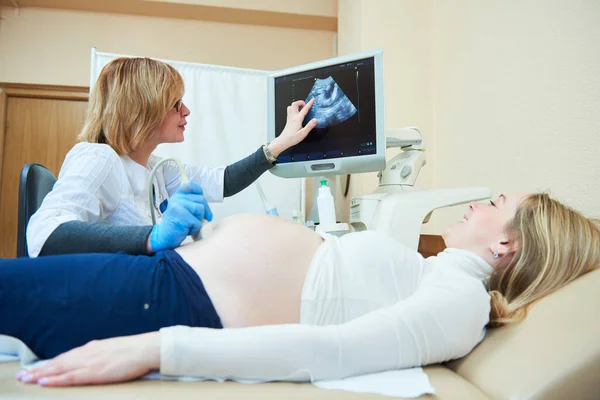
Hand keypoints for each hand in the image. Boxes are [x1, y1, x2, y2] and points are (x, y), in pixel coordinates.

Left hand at [16, 333, 159, 386]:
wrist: (145, 348)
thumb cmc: (134, 350)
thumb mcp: (113, 349)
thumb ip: (101, 354)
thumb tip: (94, 358)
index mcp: (92, 348)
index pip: (66, 357)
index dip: (50, 364)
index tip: (36, 369)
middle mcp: (87, 353)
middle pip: (58, 362)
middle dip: (39, 370)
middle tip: (21, 375)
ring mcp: (89, 362)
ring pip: (59, 369)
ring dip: (41, 375)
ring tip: (26, 379)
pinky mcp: (94, 372)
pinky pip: (70, 377)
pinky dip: (55, 380)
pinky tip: (44, 382)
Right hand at [149, 181, 212, 251]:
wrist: (165, 237)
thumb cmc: (177, 224)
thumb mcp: (183, 209)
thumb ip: (192, 202)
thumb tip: (206, 205)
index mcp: (178, 195)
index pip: (191, 185)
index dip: (199, 192)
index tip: (201, 203)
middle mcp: (177, 198)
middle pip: (201, 199)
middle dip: (204, 211)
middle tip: (198, 219)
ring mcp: (178, 205)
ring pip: (201, 209)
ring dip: (198, 220)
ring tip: (189, 224)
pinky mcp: (181, 215)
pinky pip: (197, 221)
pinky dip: (195, 228)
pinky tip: (186, 229)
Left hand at [269, 98, 317, 156]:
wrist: (284, 141)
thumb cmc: (292, 138)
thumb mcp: (303, 133)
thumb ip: (309, 126)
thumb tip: (315, 120)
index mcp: (297, 119)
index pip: (304, 109)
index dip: (309, 103)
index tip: (313, 99)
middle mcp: (293, 117)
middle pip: (295, 104)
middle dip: (301, 102)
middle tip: (305, 105)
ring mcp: (289, 118)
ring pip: (291, 106)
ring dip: (296, 105)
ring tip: (301, 108)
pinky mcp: (288, 120)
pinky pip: (289, 111)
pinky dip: (293, 109)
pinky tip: (296, 113)